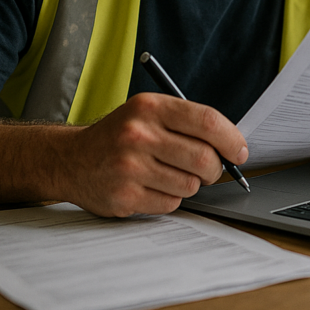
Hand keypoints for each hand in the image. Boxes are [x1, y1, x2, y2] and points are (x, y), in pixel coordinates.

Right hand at [60, 93, 247, 216]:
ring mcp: (130, 167)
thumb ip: (187, 124)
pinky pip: (171, 203)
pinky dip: (170, 198)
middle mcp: (138, 134)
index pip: (207, 121)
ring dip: (190, 184)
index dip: (232, 139)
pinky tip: (152, 186)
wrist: (70, 159)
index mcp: (150, 107)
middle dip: (215, 169)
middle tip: (210, 170)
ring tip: (169, 174)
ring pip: (190, 185)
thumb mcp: (147, 113)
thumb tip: (232, 146)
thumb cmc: (119, 136)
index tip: (240, 151)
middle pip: (204, 158)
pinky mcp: (124, 196)